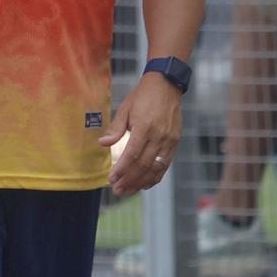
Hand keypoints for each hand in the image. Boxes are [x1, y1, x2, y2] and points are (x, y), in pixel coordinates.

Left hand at [99, 74, 183, 197]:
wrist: (166, 85)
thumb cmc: (142, 97)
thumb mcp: (125, 109)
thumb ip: (115, 129)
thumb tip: (102, 144)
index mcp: (145, 127)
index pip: (132, 154)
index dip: (122, 169)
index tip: (112, 179)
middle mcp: (159, 136)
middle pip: (143, 165)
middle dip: (129, 180)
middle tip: (117, 190)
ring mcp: (169, 141)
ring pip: (155, 168)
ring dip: (141, 182)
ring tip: (128, 191)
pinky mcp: (174, 143)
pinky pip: (165, 165)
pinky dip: (155, 177)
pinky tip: (144, 185)